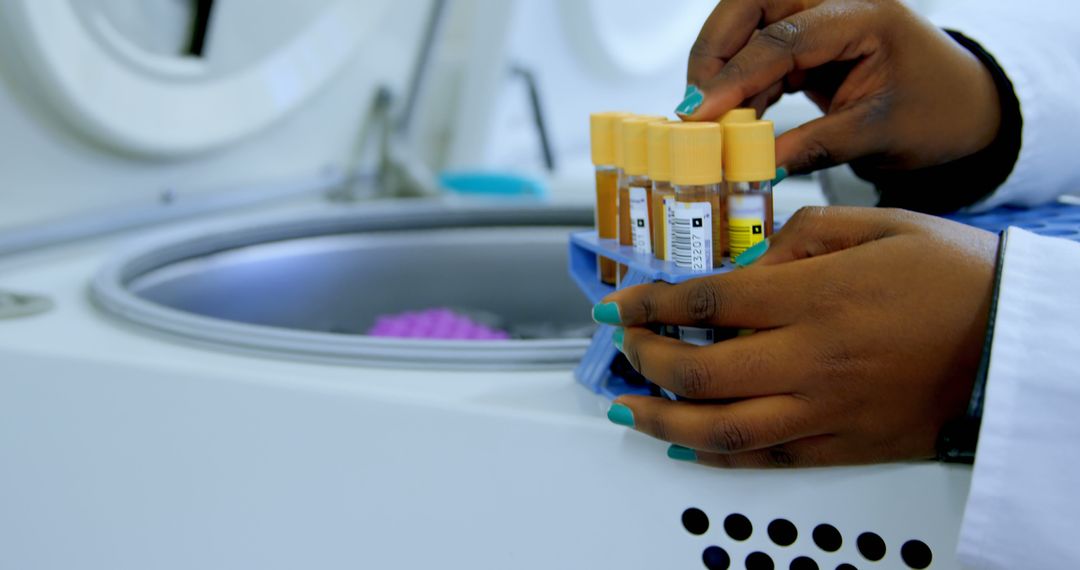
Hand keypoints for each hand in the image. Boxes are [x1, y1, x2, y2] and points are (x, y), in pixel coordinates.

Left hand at [595, 207, 997, 466]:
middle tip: (625, 347)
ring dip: (661, 420)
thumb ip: (798, 237)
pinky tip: (685, 445)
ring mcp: (826, 410)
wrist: (1013, 341)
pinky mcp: (844, 446)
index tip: (617, 306)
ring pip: (722, 429)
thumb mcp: (876, 225)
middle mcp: (812, 358)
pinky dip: (716, 456)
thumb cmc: (953, 277)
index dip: (649, 303)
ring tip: (625, 408)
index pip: (707, 300)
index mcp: (816, 297)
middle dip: (646, 359)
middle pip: (701, 370)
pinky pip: (766, 460)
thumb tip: (745, 263)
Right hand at [677, 0, 1001, 176]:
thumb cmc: (939, 113)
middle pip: (750, 5)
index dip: (736, 76)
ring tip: (711, 120)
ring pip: (746, 24)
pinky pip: (758, 51)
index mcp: (864, 15)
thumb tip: (757, 166)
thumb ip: (816, 147)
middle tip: (694, 104)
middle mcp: (835, 3)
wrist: (966, 106)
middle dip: (713, 51)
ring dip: (721, 68)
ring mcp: (819, 17)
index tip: (700, 113)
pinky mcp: (808, 41)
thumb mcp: (881, 135)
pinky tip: (735, 120)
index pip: (782, 37)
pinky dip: (740, 84)